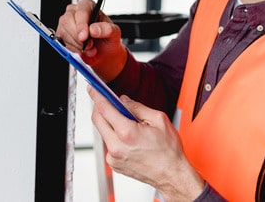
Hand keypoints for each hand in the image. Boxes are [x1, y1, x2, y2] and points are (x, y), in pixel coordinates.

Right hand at [55, 0, 127, 81]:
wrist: (103, 51)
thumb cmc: (107, 38)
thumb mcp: (114, 33)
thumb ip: (107, 29)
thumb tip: (93, 29)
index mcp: (88, 5)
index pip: (81, 12)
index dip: (81, 25)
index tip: (84, 37)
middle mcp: (74, 11)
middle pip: (68, 21)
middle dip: (78, 38)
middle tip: (89, 46)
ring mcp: (65, 22)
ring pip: (64, 33)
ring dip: (77, 45)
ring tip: (89, 49)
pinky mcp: (60, 33)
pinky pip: (62, 42)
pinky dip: (72, 49)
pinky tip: (82, 50)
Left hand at [88, 86, 204, 201]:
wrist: (172, 175)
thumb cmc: (168, 151)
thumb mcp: (158, 120)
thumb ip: (137, 107)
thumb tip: (123, 100)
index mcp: (127, 133)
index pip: (104, 108)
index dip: (96, 95)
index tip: (92, 88)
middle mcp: (116, 146)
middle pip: (97, 120)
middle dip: (100, 107)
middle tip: (107, 100)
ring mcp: (113, 157)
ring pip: (103, 132)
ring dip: (110, 123)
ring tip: (128, 124)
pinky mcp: (114, 164)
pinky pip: (109, 144)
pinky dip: (115, 137)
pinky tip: (130, 139)